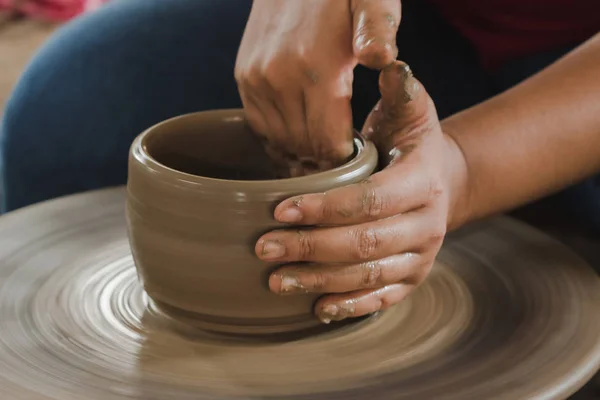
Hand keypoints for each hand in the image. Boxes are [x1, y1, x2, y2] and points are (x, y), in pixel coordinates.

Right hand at [235, 0, 400, 174]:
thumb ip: (379, 30)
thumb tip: (381, 59)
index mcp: (316, 67)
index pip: (328, 144)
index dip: (344, 161)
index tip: (358, 163)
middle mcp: (278, 78)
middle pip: (302, 147)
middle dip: (323, 163)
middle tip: (341, 167)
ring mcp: (256, 79)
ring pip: (278, 141)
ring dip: (299, 153)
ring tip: (320, 156)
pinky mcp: (244, 77)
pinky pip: (259, 125)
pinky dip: (278, 137)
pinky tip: (297, 136)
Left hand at [255, 60, 460, 322]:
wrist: (441, 182)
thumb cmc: (411, 144)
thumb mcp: (411, 110)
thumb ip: (400, 89)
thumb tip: (386, 59)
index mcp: (423, 182)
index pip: (370, 200)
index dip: (325, 208)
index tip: (280, 209)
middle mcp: (428, 225)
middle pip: (364, 243)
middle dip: (310, 247)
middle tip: (264, 247)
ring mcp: (421, 257)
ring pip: (368, 275)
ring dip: (319, 281)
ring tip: (275, 279)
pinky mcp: (412, 279)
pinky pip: (382, 299)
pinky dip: (349, 306)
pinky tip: (316, 308)